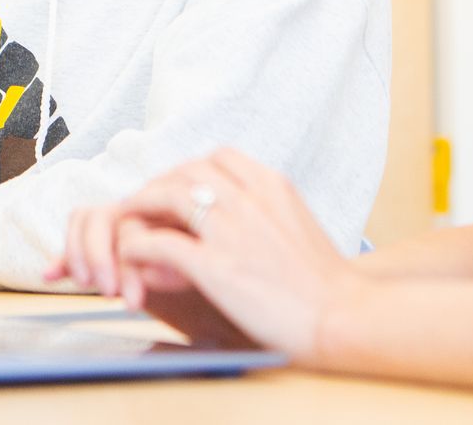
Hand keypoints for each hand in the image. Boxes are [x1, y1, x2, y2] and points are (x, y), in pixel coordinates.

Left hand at [49, 149, 363, 360]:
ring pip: (166, 195)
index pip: (218, 156)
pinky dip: (139, 245)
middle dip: (158, 184)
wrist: (344, 316)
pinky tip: (133, 256)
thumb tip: (240, 212)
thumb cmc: (325, 283)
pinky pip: (159, 243)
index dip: (189, 168)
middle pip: (186, 170)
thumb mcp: (298, 225)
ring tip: (128, 223)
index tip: (176, 185)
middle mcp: (251, 198)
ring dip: (140, 208)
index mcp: (273, 185)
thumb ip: (267, 210)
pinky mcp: (216, 266)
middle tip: (142, 204)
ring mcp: (232, 231)